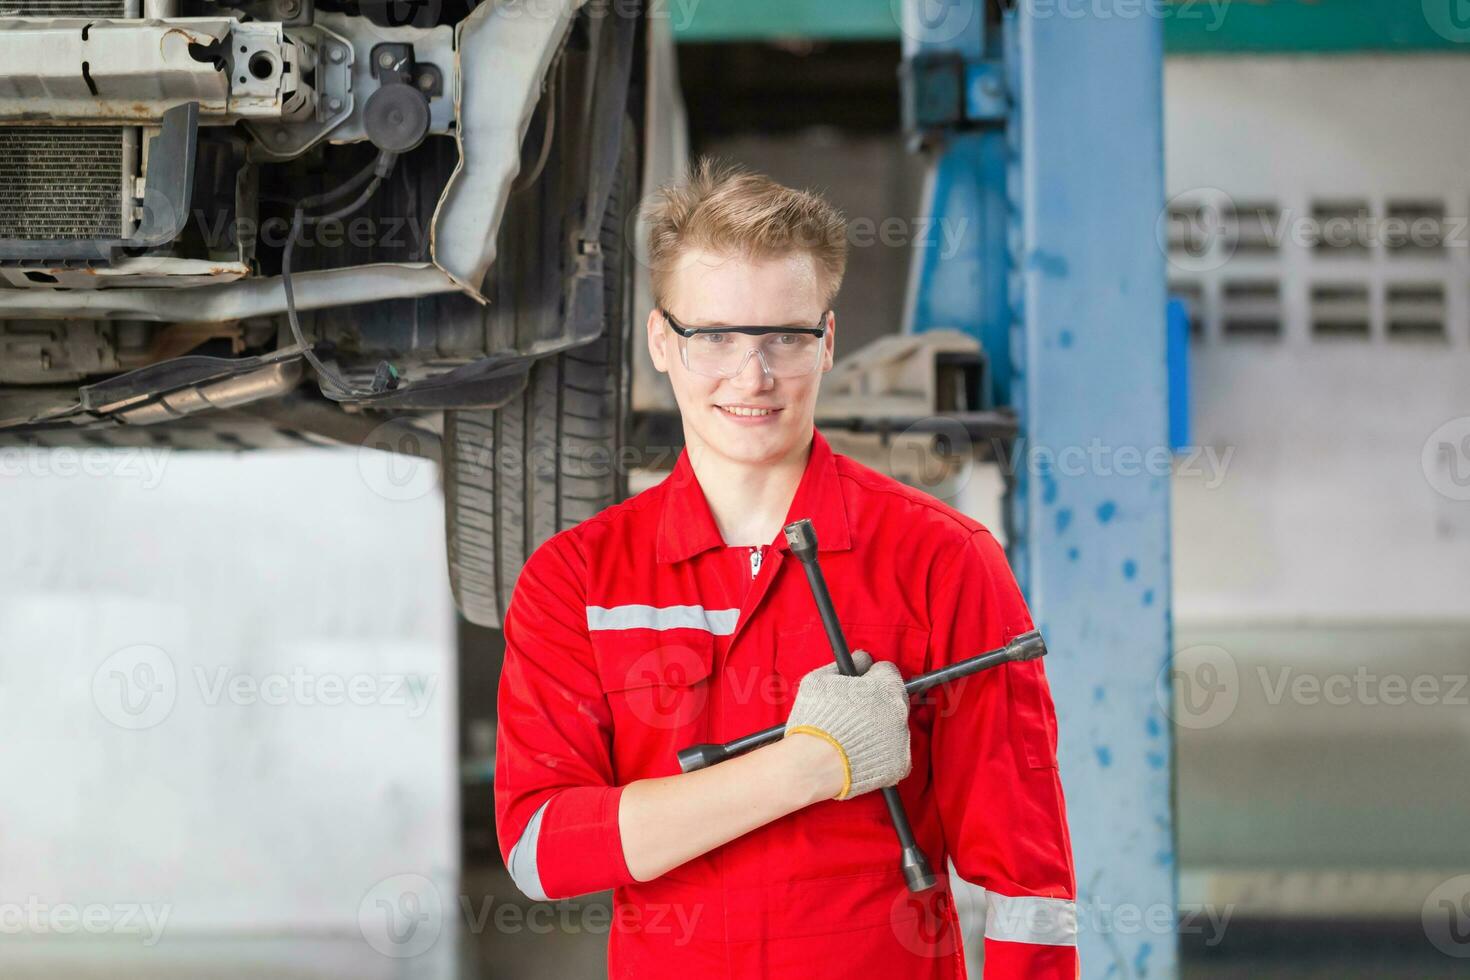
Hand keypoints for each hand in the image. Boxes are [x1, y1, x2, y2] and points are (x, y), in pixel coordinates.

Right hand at [782, 650, 911, 799]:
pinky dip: (881, 754)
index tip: (862, 686)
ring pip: (894, 728)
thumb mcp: (819, 681)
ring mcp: (902, 740)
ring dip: (880, 729)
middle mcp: (899, 711)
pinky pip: (894, 754)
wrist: (814, 766)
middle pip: (894, 700)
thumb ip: (844, 665)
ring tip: (853, 738)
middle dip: (878, 703)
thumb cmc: (815, 722)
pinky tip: (861, 754)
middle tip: (854, 714)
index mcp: (884, 686)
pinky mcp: (900, 765)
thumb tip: (860, 658)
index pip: (888, 672)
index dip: (872, 677)